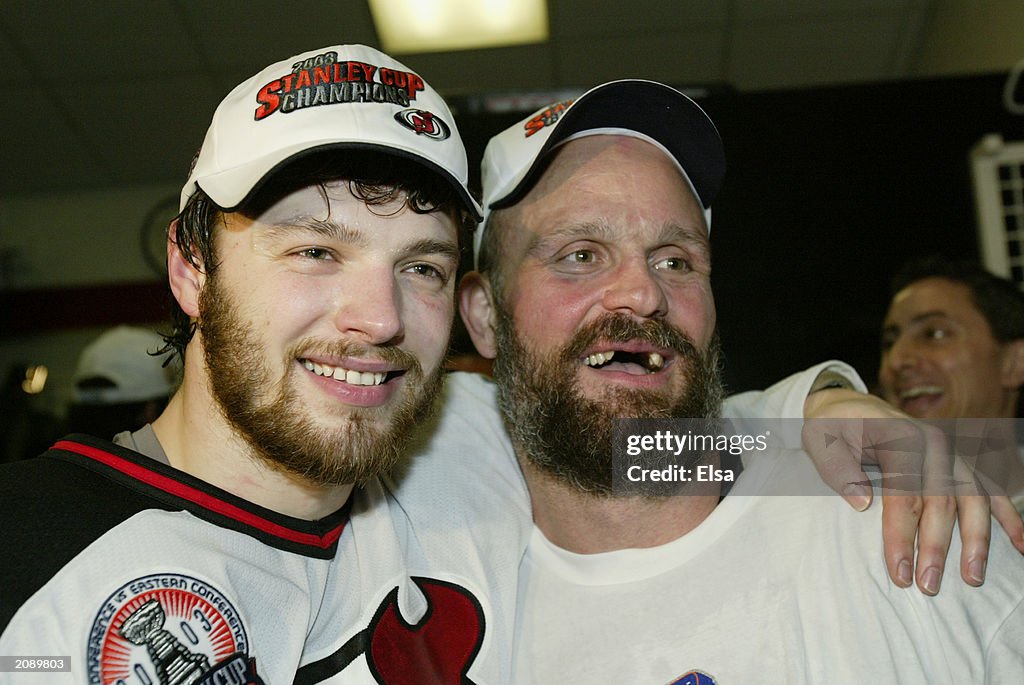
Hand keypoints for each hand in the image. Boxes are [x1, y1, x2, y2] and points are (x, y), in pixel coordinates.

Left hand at [802, 388, 1023, 594]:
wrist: (847, 405)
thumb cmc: (832, 428)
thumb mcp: (820, 441)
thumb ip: (837, 469)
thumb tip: (861, 502)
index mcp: (900, 438)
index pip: (905, 496)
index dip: (902, 537)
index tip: (900, 573)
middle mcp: (934, 443)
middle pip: (942, 502)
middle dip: (937, 548)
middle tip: (928, 586)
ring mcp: (952, 453)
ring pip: (973, 500)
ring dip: (976, 540)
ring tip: (972, 578)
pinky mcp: (960, 462)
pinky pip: (991, 490)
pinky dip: (1008, 516)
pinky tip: (1020, 545)